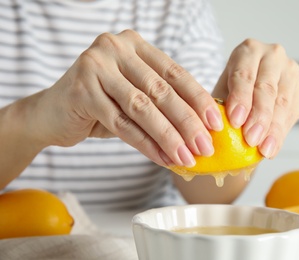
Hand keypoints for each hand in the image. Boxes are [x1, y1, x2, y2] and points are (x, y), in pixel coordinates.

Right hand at [30, 30, 222, 166]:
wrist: (52, 113)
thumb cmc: (101, 103)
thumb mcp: (134, 94)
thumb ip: (161, 100)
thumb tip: (201, 126)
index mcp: (135, 45)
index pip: (175, 73)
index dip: (198, 99)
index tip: (215, 123)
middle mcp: (115, 49)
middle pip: (161, 91)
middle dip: (187, 122)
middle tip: (205, 146)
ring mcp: (96, 67)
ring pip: (142, 108)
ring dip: (169, 137)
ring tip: (187, 157)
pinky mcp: (82, 90)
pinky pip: (122, 124)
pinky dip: (145, 144)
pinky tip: (162, 158)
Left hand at [213, 39, 298, 158]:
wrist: (252, 87)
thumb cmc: (233, 89)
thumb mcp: (222, 91)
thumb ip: (220, 106)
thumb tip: (215, 129)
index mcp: (248, 51)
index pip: (245, 74)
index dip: (240, 98)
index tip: (235, 121)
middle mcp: (272, 56)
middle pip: (266, 89)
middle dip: (258, 117)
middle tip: (250, 139)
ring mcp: (290, 72)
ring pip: (283, 102)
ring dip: (272, 129)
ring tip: (263, 148)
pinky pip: (292, 113)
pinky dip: (281, 134)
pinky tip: (272, 148)